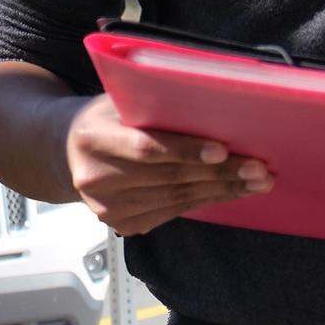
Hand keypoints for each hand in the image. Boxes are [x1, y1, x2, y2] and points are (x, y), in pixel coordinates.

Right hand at [60, 94, 271, 236]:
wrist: (66, 150)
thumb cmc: (102, 118)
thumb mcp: (116, 100)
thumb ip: (149, 104)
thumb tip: (208, 104)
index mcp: (92, 138)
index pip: (145, 148)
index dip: (185, 150)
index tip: (222, 149)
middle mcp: (95, 178)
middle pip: (168, 177)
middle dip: (219, 173)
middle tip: (258, 168)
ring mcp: (107, 208)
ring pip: (177, 198)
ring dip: (221, 190)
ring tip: (256, 181)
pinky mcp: (122, 225)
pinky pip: (173, 213)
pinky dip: (205, 201)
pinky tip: (229, 191)